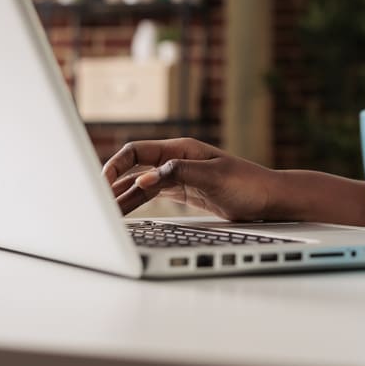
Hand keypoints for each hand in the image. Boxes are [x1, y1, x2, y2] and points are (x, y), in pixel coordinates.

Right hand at [102, 138, 276, 218]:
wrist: (271, 199)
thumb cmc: (249, 183)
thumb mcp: (214, 177)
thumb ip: (178, 173)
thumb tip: (144, 177)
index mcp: (180, 149)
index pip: (137, 152)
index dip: (115, 165)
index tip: (101, 184)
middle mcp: (176, 160)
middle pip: (133, 168)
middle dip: (111, 183)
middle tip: (93, 204)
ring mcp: (178, 177)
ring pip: (139, 185)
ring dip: (121, 198)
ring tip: (102, 216)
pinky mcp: (183, 192)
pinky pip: (151, 196)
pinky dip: (135, 204)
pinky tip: (122, 215)